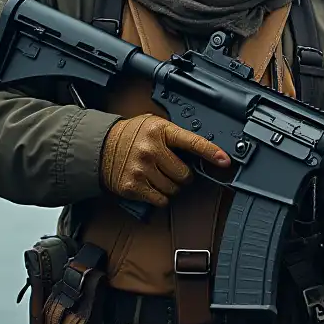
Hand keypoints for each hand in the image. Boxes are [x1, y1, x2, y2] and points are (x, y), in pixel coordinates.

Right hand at [100, 112, 230, 207]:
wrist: (98, 147)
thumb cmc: (131, 135)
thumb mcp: (154, 124)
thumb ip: (175, 135)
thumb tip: (203, 150)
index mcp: (160, 130)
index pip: (193, 142)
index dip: (211, 152)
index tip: (225, 161)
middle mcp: (151, 149)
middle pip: (185, 174)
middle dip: (183, 175)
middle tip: (171, 168)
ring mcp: (141, 169)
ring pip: (174, 189)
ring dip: (171, 186)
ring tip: (158, 175)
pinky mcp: (133, 186)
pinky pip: (161, 200)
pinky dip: (160, 197)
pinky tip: (151, 185)